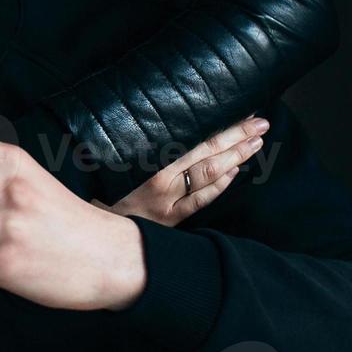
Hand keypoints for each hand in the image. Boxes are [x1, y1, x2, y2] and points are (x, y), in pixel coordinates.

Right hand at [91, 114, 268, 226]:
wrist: (91, 236)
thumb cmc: (95, 192)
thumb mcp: (109, 164)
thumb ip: (131, 146)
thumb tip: (155, 121)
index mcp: (151, 165)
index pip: (196, 142)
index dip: (223, 129)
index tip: (243, 114)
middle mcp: (164, 182)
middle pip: (208, 155)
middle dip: (237, 138)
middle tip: (260, 123)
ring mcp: (170, 203)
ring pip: (210, 176)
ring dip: (236, 158)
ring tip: (256, 143)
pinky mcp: (171, 219)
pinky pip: (201, 200)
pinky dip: (220, 185)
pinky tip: (235, 172)